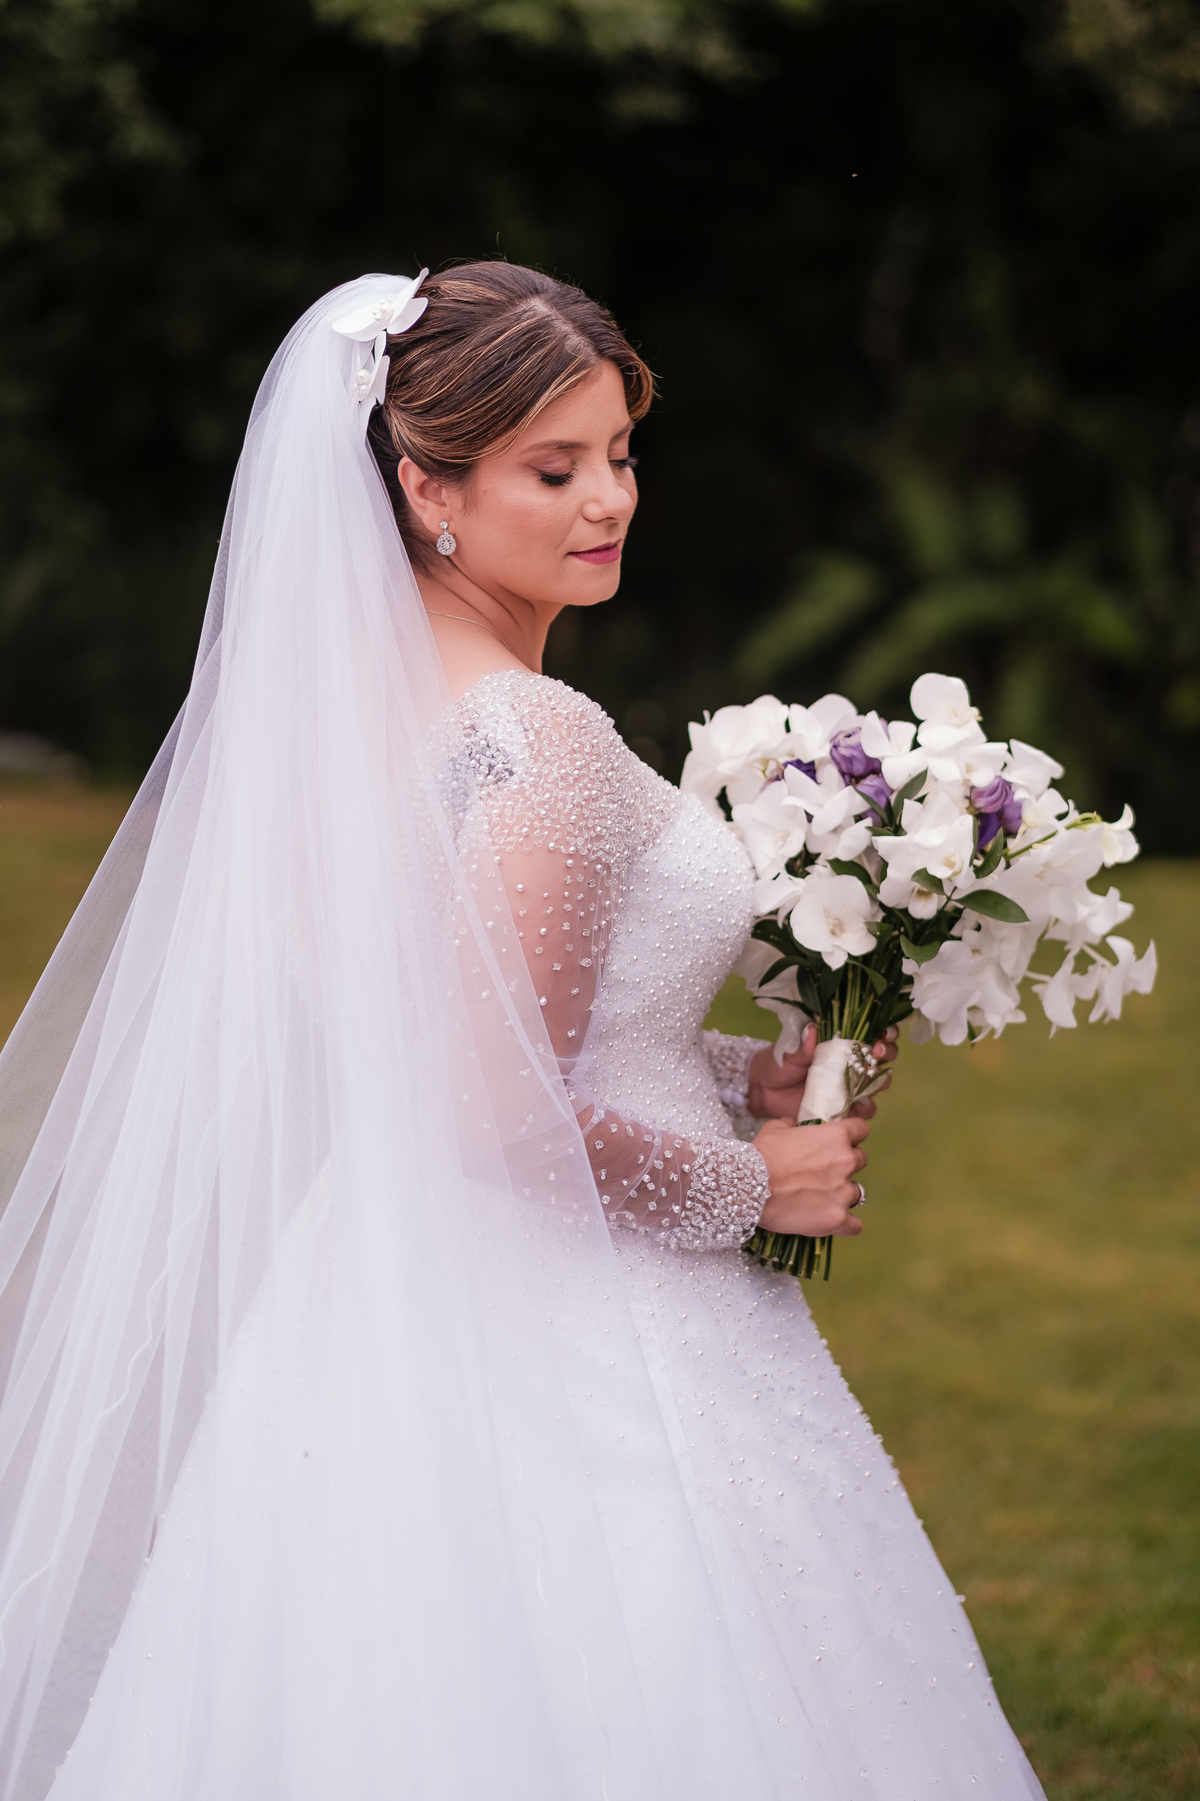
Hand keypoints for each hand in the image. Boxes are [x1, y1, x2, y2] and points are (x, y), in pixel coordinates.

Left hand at [746, 1023, 899, 1121]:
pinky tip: (860, 1104)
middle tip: (876, 1052)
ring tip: (867, 1079)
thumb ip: (803, 1045)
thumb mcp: (790, 1051)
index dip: (885, 1032)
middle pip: (883, 1057)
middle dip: (886, 1053)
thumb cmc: (779, 1063)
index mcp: (842, 1042)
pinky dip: (866, 1108)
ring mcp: (850, 1087)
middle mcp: (851, 1063)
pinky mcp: (845, 1108)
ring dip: (879, 1080)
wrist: (764, 1091)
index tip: (882, 1034)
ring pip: (879, 1083)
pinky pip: (865, 1111)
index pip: (873, 1032)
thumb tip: (811, 1029)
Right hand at [752, 1115, 868, 1237]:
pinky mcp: (838, 1219)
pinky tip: (832, 1221)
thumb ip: (790, 1124)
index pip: (861, 1129)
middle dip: (845, 1165)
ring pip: (857, 1193)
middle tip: (824, 1173)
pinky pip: (855, 1225)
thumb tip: (793, 1124)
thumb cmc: (761, 1156)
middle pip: (861, 1160)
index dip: (851, 1135)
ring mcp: (844, 1192)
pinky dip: (846, 1224)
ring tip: (821, 1199)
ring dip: (842, 1194)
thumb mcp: (773, 1129)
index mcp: (836, 1136)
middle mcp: (846, 1162)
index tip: (842, 1142)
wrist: (748, 1187)